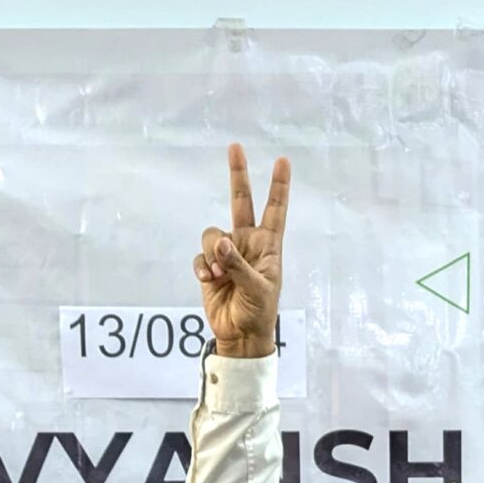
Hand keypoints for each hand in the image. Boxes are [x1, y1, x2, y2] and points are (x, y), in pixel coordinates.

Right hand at [194, 143, 287, 359]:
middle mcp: (247, 243)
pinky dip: (202, 267)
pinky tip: (209, 281)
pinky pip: (200, 255)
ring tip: (219, 275)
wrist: (241, 335)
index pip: (275, 210)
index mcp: (268, 246)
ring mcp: (227, 254)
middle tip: (235, 147)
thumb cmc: (259, 312)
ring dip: (212, 252)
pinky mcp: (210, 266)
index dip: (279, 186)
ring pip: (212, 234)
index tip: (283, 161)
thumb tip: (220, 243)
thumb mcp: (257, 289)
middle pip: (241, 202)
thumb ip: (238, 264)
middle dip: (238, 175)